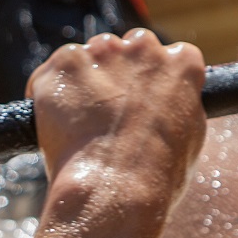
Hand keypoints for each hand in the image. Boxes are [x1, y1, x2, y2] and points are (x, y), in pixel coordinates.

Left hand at [25, 29, 207, 237]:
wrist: (116, 190)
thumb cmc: (157, 178)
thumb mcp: (189, 139)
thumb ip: (179, 108)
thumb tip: (168, 107)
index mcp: (183, 63)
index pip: (168, 54)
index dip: (150, 78)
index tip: (141, 98)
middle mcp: (144, 48)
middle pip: (124, 48)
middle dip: (115, 73)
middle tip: (106, 112)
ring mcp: (101, 53)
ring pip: (87, 58)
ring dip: (82, 81)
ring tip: (79, 123)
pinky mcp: (64, 64)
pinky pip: (51, 74)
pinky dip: (48, 94)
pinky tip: (53, 123)